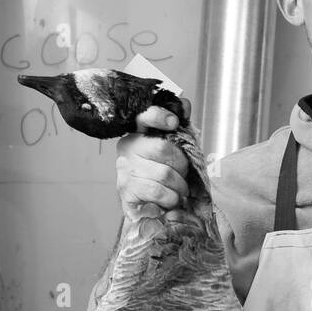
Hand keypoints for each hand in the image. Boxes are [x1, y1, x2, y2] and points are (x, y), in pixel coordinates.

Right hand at [115, 96, 193, 220]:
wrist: (145, 206)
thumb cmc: (160, 175)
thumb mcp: (173, 150)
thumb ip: (180, 129)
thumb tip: (185, 104)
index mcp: (138, 134)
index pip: (143, 117)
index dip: (158, 116)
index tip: (173, 122)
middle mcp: (128, 148)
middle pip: (163, 149)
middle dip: (181, 165)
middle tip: (183, 174)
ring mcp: (125, 169)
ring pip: (164, 174)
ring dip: (178, 185)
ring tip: (178, 189)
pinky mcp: (127, 190)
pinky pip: (157, 192)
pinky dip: (170, 198)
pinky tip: (169, 199)